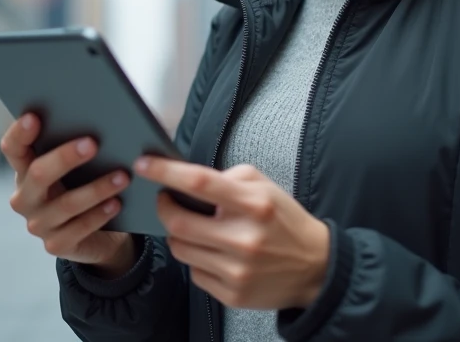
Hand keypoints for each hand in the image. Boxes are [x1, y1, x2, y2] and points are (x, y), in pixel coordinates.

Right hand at [1, 114, 134, 274]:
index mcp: (25, 170)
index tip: (34, 117)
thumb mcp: (79, 165)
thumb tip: (102, 118)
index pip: (12, 148)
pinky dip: (99, 215)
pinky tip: (116, 203)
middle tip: (93, 143)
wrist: (100, 234)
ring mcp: (38, 223)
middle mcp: (25, 197)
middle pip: (38, 173)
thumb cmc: (87, 185)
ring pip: (65, 204)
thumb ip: (79, 144)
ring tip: (122, 176)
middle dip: (65, 157)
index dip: (19, 133)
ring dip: (96, 188)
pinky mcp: (55, 245)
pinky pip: (78, 229)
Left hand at [135, 157, 328, 310]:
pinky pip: (194, 273)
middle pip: (179, 222)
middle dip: (165, 208)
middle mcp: (244, 239)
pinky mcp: (232, 295)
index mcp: (254, 204)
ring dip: (180, 235)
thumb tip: (188, 181)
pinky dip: (197, 260)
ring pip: (181, 249)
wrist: (315, 268)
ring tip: (198, 229)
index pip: (200, 183)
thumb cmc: (285, 221)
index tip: (144, 164)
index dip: (166, 173)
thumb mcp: (265, 187)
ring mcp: (237, 270)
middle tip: (167, 200)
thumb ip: (228, 178)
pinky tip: (215, 254)